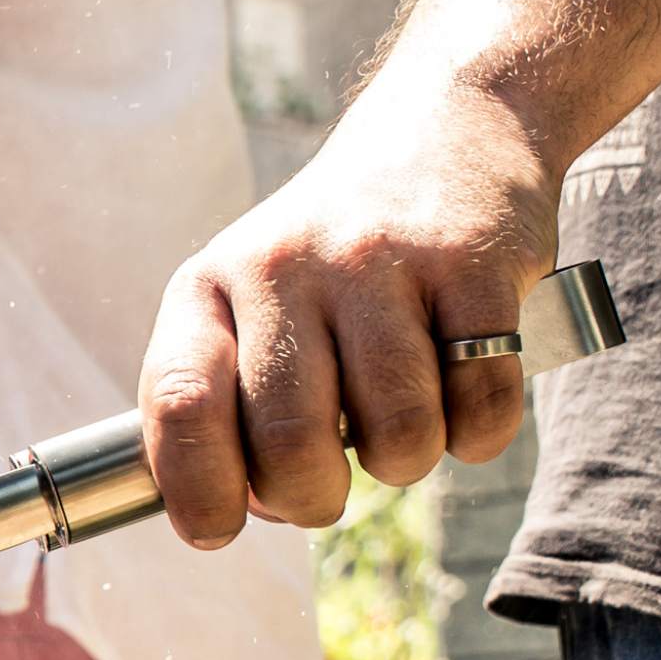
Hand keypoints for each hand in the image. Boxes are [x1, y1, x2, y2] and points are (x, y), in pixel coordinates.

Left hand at [138, 82, 562, 545]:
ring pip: (397, 437)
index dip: (195, 488)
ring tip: (401, 425)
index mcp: (210, 285)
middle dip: (311, 499)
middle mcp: (284, 267)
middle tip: (329, 487)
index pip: (179, 401)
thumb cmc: (333, 256)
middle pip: (289, 441)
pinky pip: (481, 407)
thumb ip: (229, 397)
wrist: (447, 128)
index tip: (217, 531)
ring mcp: (379, 263)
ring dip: (404, 464)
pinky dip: (478, 434)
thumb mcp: (249, 298)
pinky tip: (464, 398)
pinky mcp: (474, 265)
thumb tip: (235, 511)